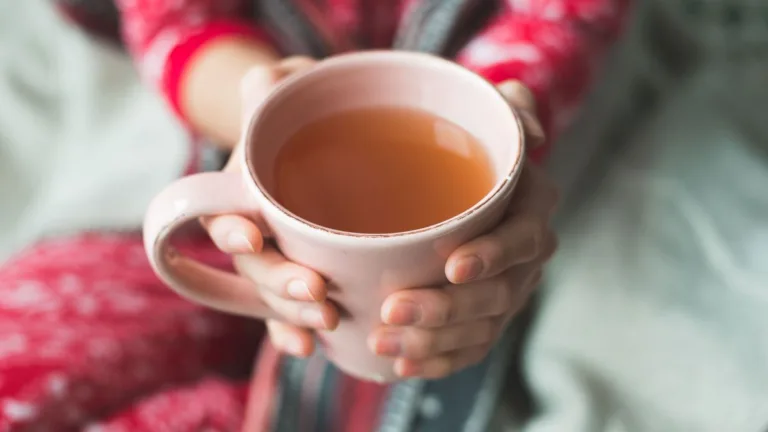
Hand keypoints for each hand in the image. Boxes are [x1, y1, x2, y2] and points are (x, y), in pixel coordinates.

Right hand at [203, 57, 340, 356]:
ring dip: (294, 313)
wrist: (323, 138)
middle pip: (254, 268)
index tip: (249, 237)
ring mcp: (278, 259)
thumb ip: (271, 87)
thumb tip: (266, 84)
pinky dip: (296, 330)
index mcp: (237, 194)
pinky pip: (296, 311)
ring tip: (324, 323)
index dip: (233, 231)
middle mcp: (252, 233)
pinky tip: (312, 348)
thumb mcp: (283, 90)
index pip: (224, 217)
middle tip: (315, 293)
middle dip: (278, 283)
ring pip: (275, 296)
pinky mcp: (307, 276)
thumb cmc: (301, 114)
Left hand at [367, 80, 558, 378]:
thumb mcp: (488, 113)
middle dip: (446, 310)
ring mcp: (507, 292)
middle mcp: (525, 257)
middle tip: (393, 310)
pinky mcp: (486, 317)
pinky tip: (401, 366)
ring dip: (432, 342)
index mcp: (532, 208)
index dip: (493, 257)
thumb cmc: (469, 145)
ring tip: (382, 343)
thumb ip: (509, 109)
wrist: (459, 180)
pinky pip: (468, 349)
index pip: (522, 239)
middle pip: (496, 295)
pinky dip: (437, 362)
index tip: (452, 267)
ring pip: (478, 329)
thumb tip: (532, 131)